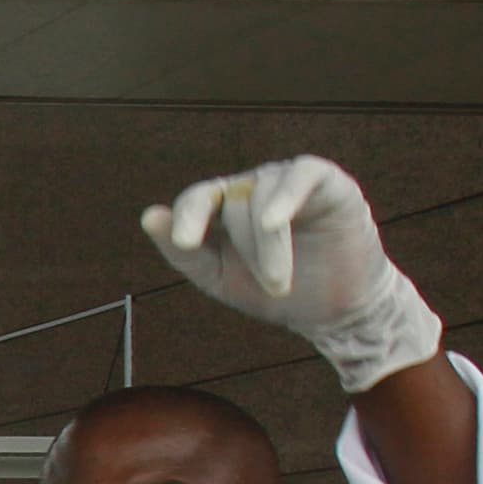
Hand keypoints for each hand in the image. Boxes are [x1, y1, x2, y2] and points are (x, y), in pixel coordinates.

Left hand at [140, 156, 443, 394]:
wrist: (333, 310)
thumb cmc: (272, 292)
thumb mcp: (220, 278)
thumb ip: (183, 251)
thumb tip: (149, 216)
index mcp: (224, 207)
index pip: (198, 199)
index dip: (188, 217)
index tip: (186, 243)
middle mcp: (254, 187)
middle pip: (234, 204)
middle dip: (249, 250)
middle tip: (272, 286)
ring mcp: (289, 181)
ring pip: (264, 196)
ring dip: (270, 244)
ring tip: (282, 279)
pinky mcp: (327, 182)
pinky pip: (302, 174)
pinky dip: (287, 195)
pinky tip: (275, 220)